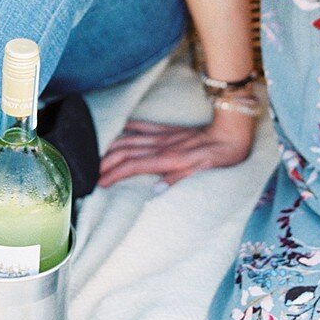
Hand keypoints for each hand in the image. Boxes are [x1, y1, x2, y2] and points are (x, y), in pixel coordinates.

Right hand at [98, 115, 255, 187]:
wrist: (232, 131)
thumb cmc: (220, 155)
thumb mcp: (202, 172)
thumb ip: (176, 180)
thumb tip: (153, 193)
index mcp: (168, 158)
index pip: (133, 166)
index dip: (114, 174)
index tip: (99, 183)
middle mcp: (161, 145)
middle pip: (125, 152)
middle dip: (105, 162)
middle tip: (87, 173)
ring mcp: (163, 135)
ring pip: (129, 139)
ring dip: (110, 147)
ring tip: (93, 155)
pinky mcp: (168, 130)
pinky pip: (143, 126)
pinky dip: (128, 127)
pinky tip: (117, 129)